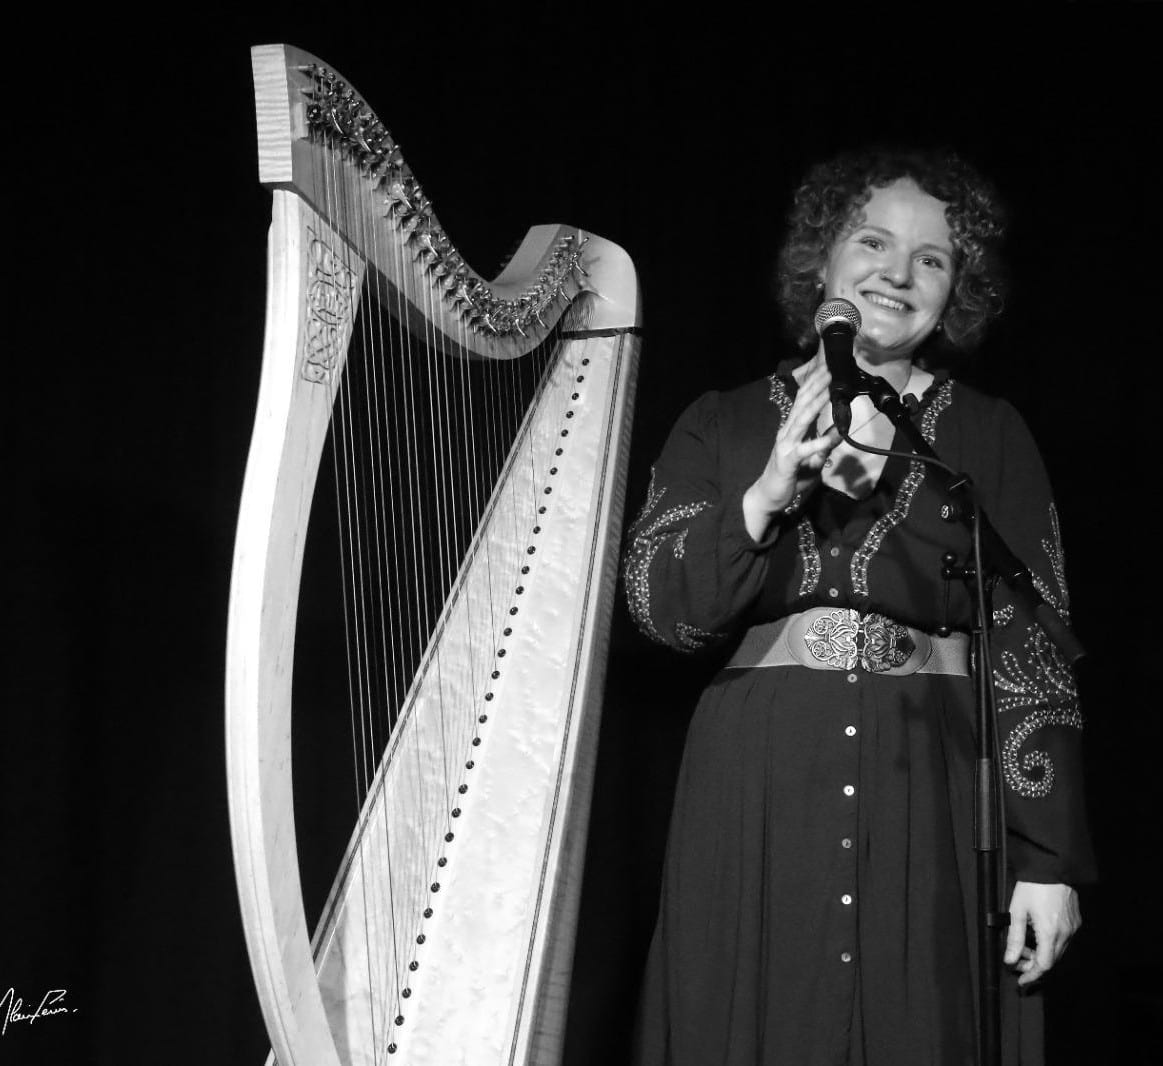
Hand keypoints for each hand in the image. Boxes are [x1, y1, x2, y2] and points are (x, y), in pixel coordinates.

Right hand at [742, 359, 838, 540]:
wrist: (767, 496)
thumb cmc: (789, 477)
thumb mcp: (812, 460)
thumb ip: (823, 444)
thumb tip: (839, 430)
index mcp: (792, 429)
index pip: (803, 401)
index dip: (815, 384)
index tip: (828, 368)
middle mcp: (787, 432)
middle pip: (802, 403)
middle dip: (817, 385)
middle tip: (830, 367)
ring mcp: (785, 445)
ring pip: (802, 419)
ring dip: (817, 403)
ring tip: (830, 389)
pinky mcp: (787, 461)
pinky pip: (805, 449)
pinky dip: (820, 441)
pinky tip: (834, 434)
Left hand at [1004, 881, 1080, 985]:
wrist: (1053, 867)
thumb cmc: (1032, 887)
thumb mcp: (1017, 910)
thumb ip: (1014, 937)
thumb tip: (1009, 960)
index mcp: (1051, 933)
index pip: (1044, 965)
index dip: (1032, 975)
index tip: (1021, 980)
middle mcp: (1066, 934)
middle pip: (1051, 960)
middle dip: (1033, 964)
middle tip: (1016, 961)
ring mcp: (1073, 928)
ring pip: (1057, 951)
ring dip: (1041, 954)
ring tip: (1023, 946)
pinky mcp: (1076, 921)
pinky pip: (1063, 940)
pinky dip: (1049, 944)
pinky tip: (1036, 936)